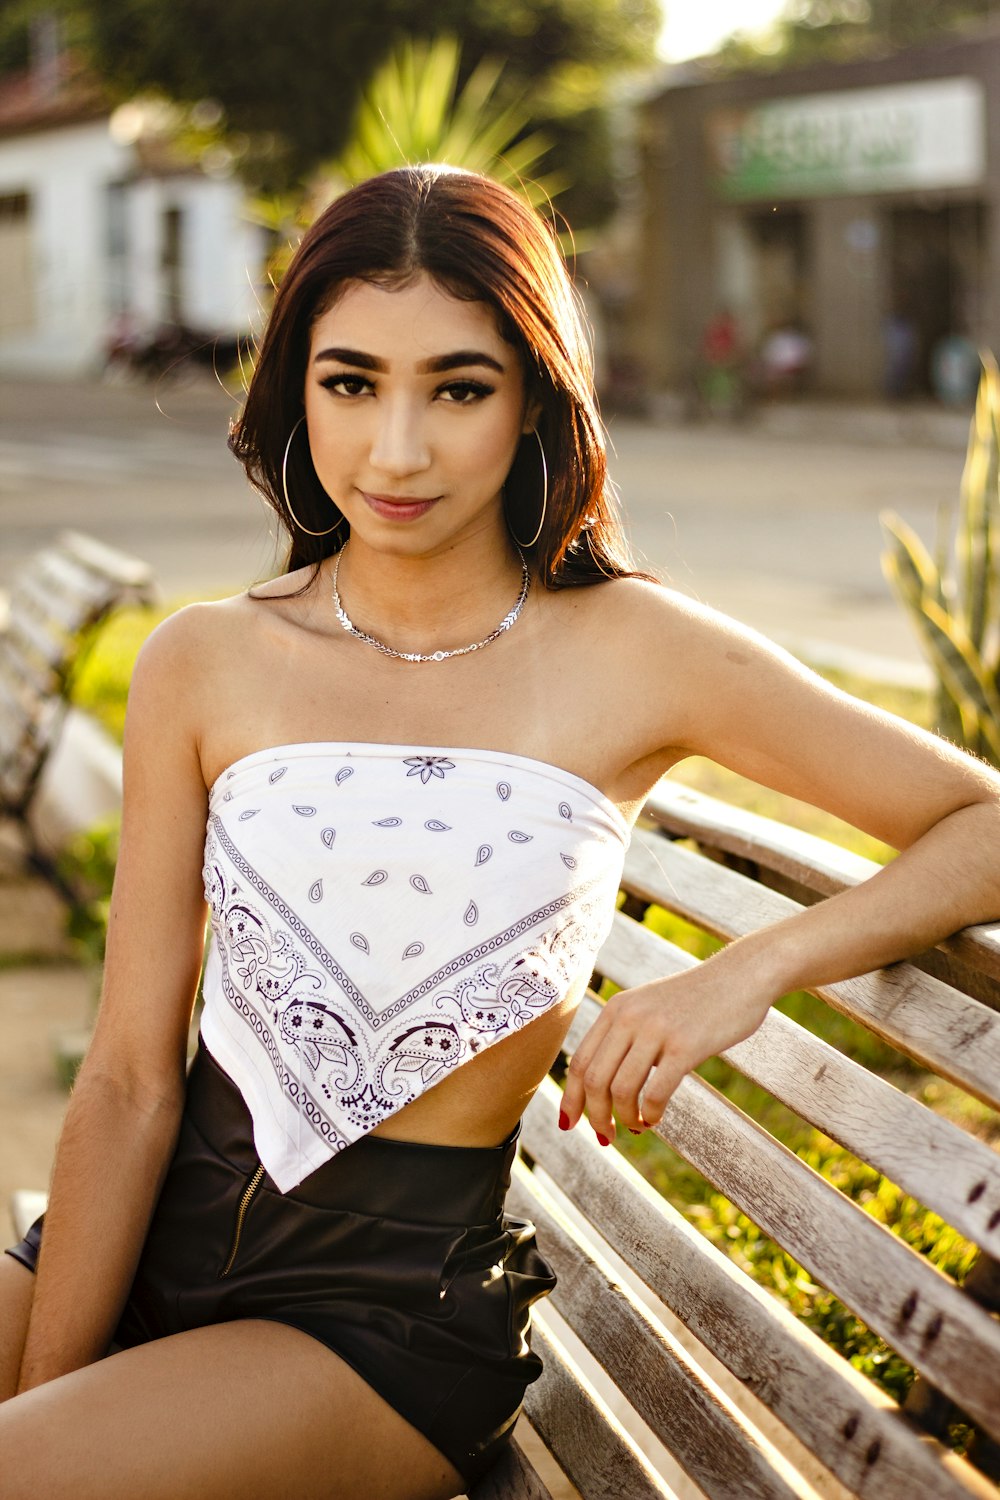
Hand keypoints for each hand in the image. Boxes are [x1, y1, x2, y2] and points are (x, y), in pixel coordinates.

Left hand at [559, 961, 772, 1143]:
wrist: (741, 975)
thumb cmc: (696, 999)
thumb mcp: (649, 1006)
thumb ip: (625, 1032)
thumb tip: (601, 1082)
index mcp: (616, 1010)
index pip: (580, 1062)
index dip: (571, 1098)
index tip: (570, 1123)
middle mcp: (629, 1018)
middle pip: (594, 1080)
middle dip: (595, 1115)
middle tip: (607, 1136)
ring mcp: (656, 1031)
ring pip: (621, 1090)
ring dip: (624, 1118)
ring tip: (637, 1126)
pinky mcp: (685, 1046)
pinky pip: (655, 1092)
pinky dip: (649, 1114)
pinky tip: (655, 1118)